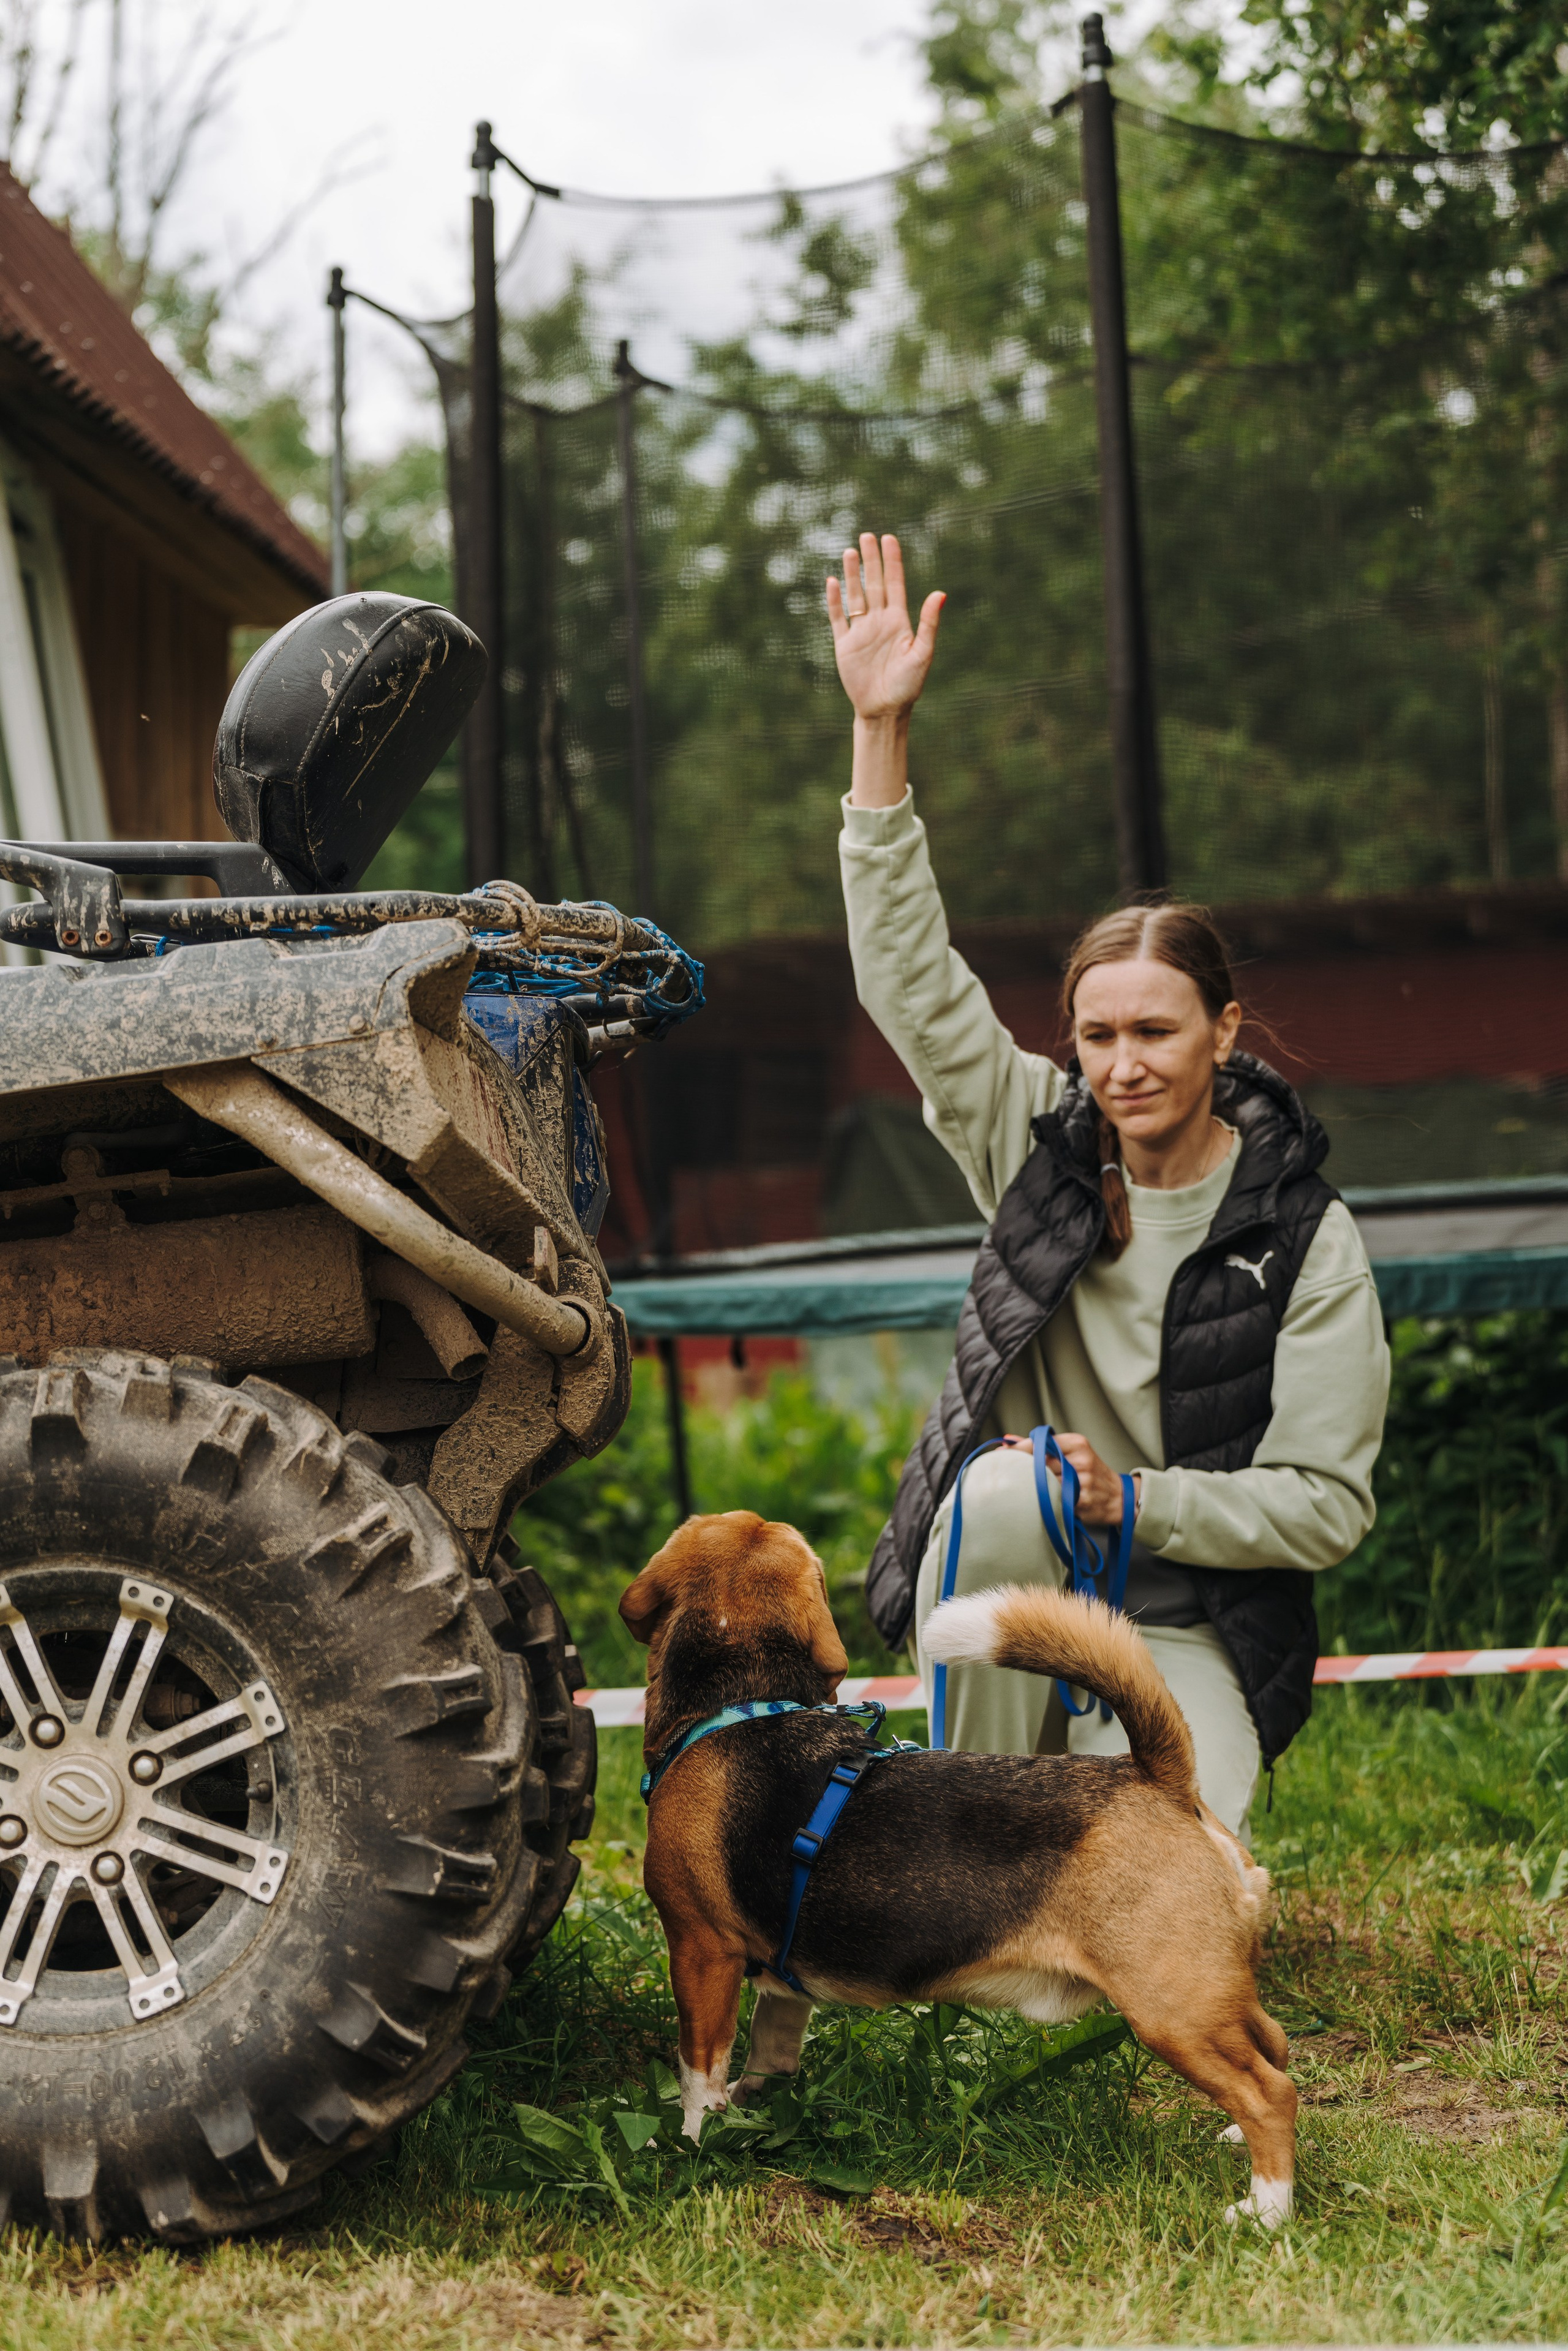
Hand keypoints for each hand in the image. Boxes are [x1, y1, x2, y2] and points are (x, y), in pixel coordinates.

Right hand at [826, 533, 943, 721]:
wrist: (885, 710)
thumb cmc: (908, 685)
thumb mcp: (923, 653)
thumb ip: (928, 623)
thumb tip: (940, 593)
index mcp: (899, 621)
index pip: (894, 584)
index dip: (892, 561)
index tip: (889, 539)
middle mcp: (879, 622)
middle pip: (874, 584)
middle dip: (871, 560)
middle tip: (866, 536)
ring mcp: (861, 632)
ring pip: (855, 596)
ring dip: (852, 575)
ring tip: (849, 552)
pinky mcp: (845, 645)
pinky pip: (838, 618)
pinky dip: (834, 601)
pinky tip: (832, 582)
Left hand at [1002, 1432, 1137, 1527]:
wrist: (1120, 1497)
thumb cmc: (1089, 1473)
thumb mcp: (1071, 1452)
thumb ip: (1041, 1447)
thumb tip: (1007, 1440)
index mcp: (1077, 1443)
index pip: (1040, 1443)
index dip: (1018, 1450)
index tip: (1001, 1455)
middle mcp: (1081, 1460)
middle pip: (1040, 1464)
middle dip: (1020, 1470)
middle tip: (1002, 1474)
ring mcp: (1083, 1481)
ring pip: (1045, 1484)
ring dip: (1030, 1488)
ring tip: (1018, 1490)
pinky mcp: (1082, 1501)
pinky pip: (1054, 1501)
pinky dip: (1044, 1502)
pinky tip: (1038, 1503)